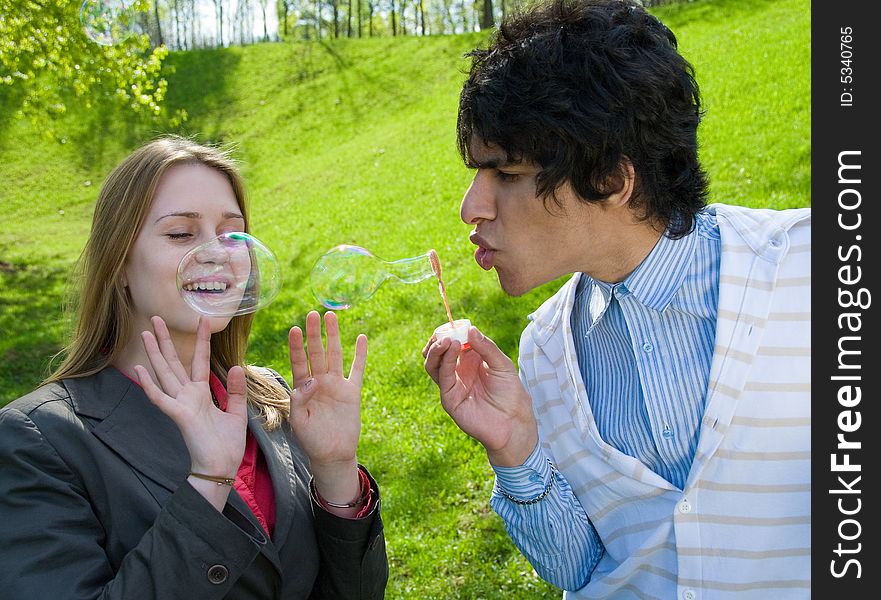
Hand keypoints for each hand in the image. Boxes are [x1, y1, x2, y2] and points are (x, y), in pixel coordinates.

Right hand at [133, 316, 247, 482]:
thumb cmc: (226, 444)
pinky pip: (161, 398)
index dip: (201, 341)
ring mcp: (181, 404)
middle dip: (165, 340)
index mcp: (201, 394)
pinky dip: (149, 384)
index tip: (203, 320)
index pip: (199, 361)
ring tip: (146, 333)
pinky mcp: (178, 416)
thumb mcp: (237, 413)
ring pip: (164, 374)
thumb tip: (237, 366)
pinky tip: (139, 369)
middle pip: (174, 362)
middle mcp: (188, 396)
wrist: (221, 467)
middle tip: (156, 318)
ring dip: (154, 354)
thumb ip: (236, 391)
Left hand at [288, 311, 366, 502]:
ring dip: (333, 336)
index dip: (297, 346)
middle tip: (313, 313)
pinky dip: (360, 354)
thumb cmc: (311, 440)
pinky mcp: (352, 391)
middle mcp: (319, 381)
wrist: (332, 454)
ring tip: (331, 316)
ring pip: (335, 355)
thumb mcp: (298, 422)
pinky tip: (361, 338)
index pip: (299, 362)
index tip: (294, 329)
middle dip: (314, 334)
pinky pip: (357, 369)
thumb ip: (300, 400)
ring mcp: (337, 385)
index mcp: (303, 388)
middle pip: (317, 352)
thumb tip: (311, 380)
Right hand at [423, 327, 537, 465]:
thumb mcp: (502, 364)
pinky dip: (445, 360)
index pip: (452, 342)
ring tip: (447, 339)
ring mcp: (452, 384)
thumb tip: (470, 329)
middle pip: (438, 352)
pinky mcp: (449, 398)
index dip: (450, 332)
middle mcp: (458, 371)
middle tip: (445, 332)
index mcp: (470, 361)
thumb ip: (487, 347)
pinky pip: (442, 376)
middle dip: (438, 339)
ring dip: (436, 349)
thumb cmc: (511, 393)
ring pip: (433, 363)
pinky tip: (454, 348)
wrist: (513, 421)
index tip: (454, 323)